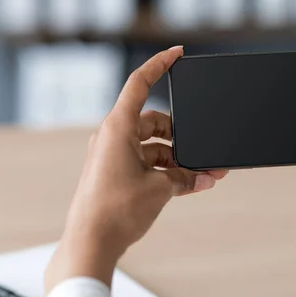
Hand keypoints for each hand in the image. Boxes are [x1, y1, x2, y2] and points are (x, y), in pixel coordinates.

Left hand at [45, 46, 227, 291]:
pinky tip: (189, 184)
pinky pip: (146, 162)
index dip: (159, 64)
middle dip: (182, 137)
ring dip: (177, 159)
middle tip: (203, 153)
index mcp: (118, 127)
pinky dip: (166, 170)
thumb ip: (186, 177)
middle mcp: (113, 136)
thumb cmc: (114, 210)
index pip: (139, 82)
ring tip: (201, 176)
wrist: (90, 243)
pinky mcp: (114, 172)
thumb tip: (206, 177)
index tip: (177, 53)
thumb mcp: (160, 188)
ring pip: (153, 145)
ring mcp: (112, 154)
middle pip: (155, 122)